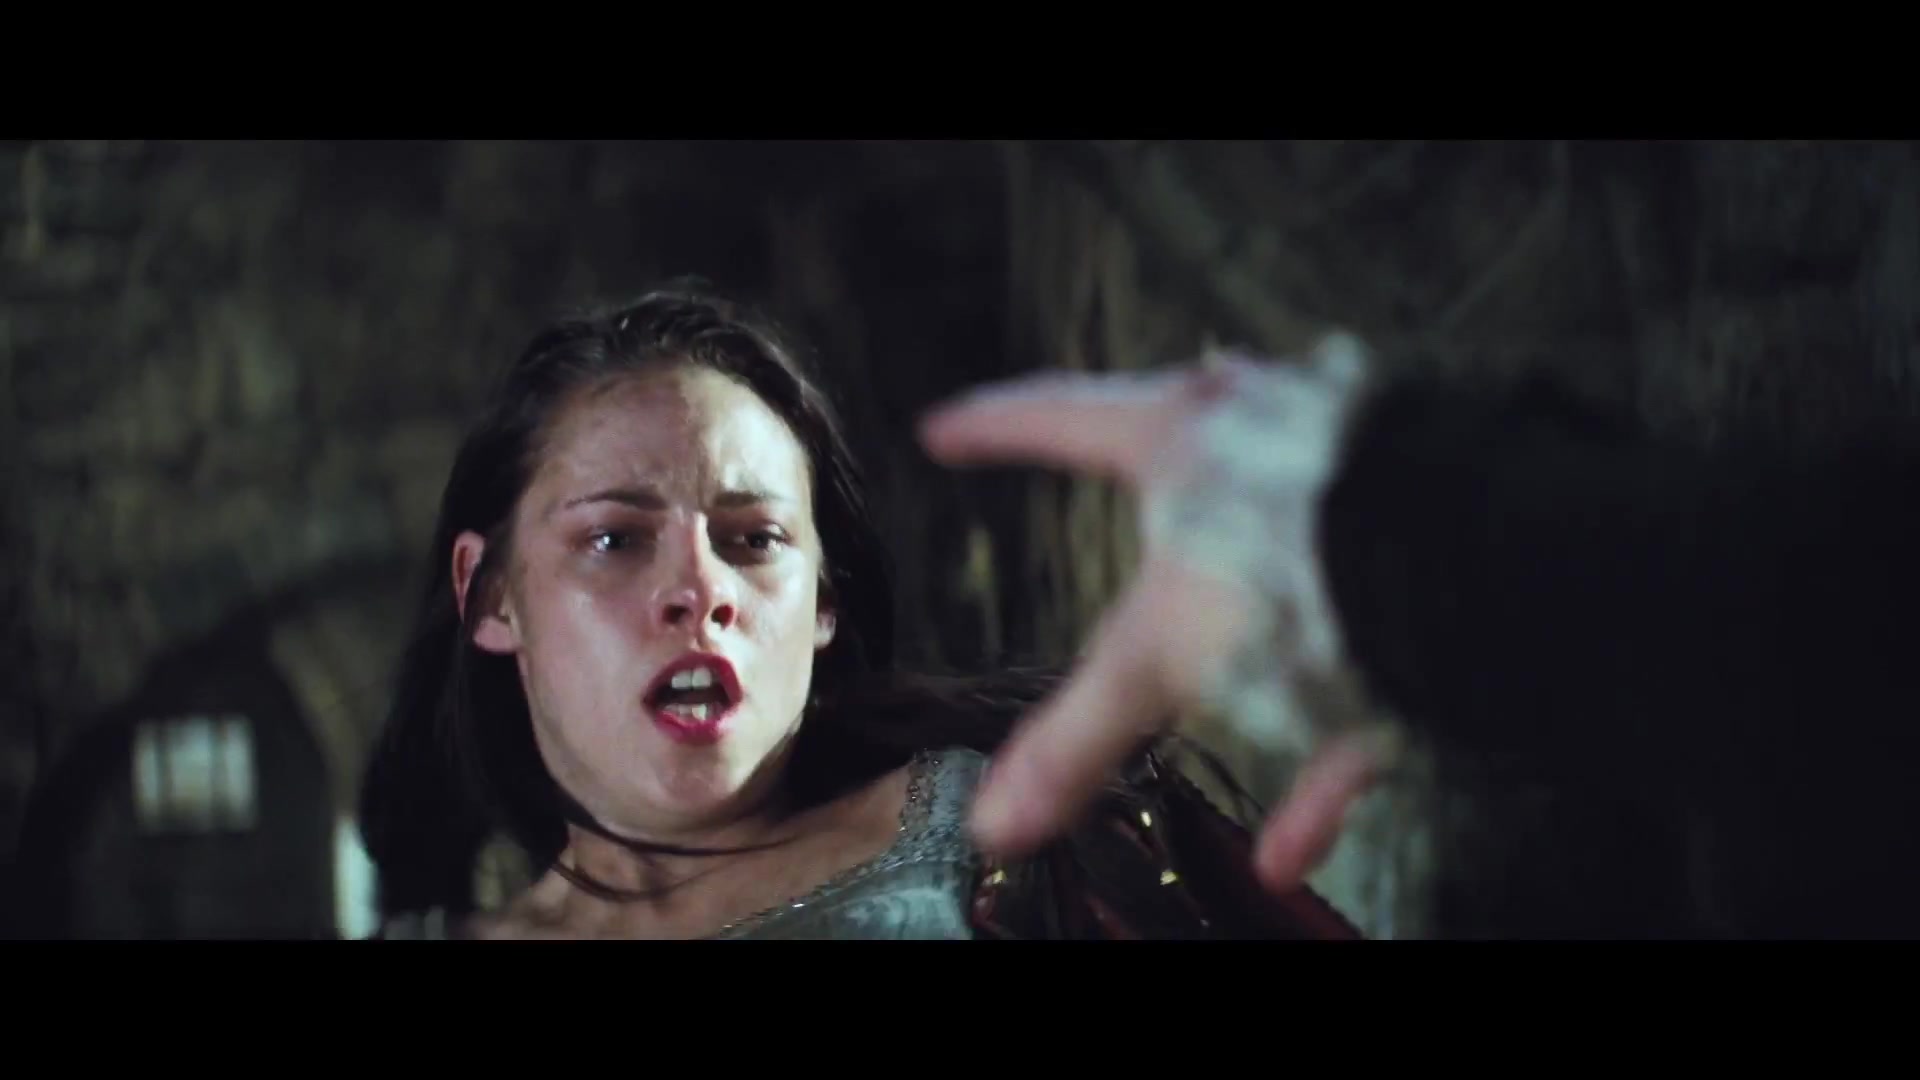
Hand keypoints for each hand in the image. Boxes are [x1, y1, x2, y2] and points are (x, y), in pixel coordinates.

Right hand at [918, 337, 1392, 892]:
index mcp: (1182, 438)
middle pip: (1188, 460)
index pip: (1056, 416)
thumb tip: (994, 819)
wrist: (1475, 558)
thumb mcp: (1161, 657)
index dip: (992, 428)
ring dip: (1250, 668)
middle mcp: (1268, 443)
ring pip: (1282, 575)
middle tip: (1114, 487)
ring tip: (1225, 732)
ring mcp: (1349, 498)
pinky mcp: (1414, 574)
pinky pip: (1357, 679)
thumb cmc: (1301, 566)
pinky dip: (1322, 768)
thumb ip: (1078, 739)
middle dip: (1151, 495)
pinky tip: (1294, 854)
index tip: (944, 430)